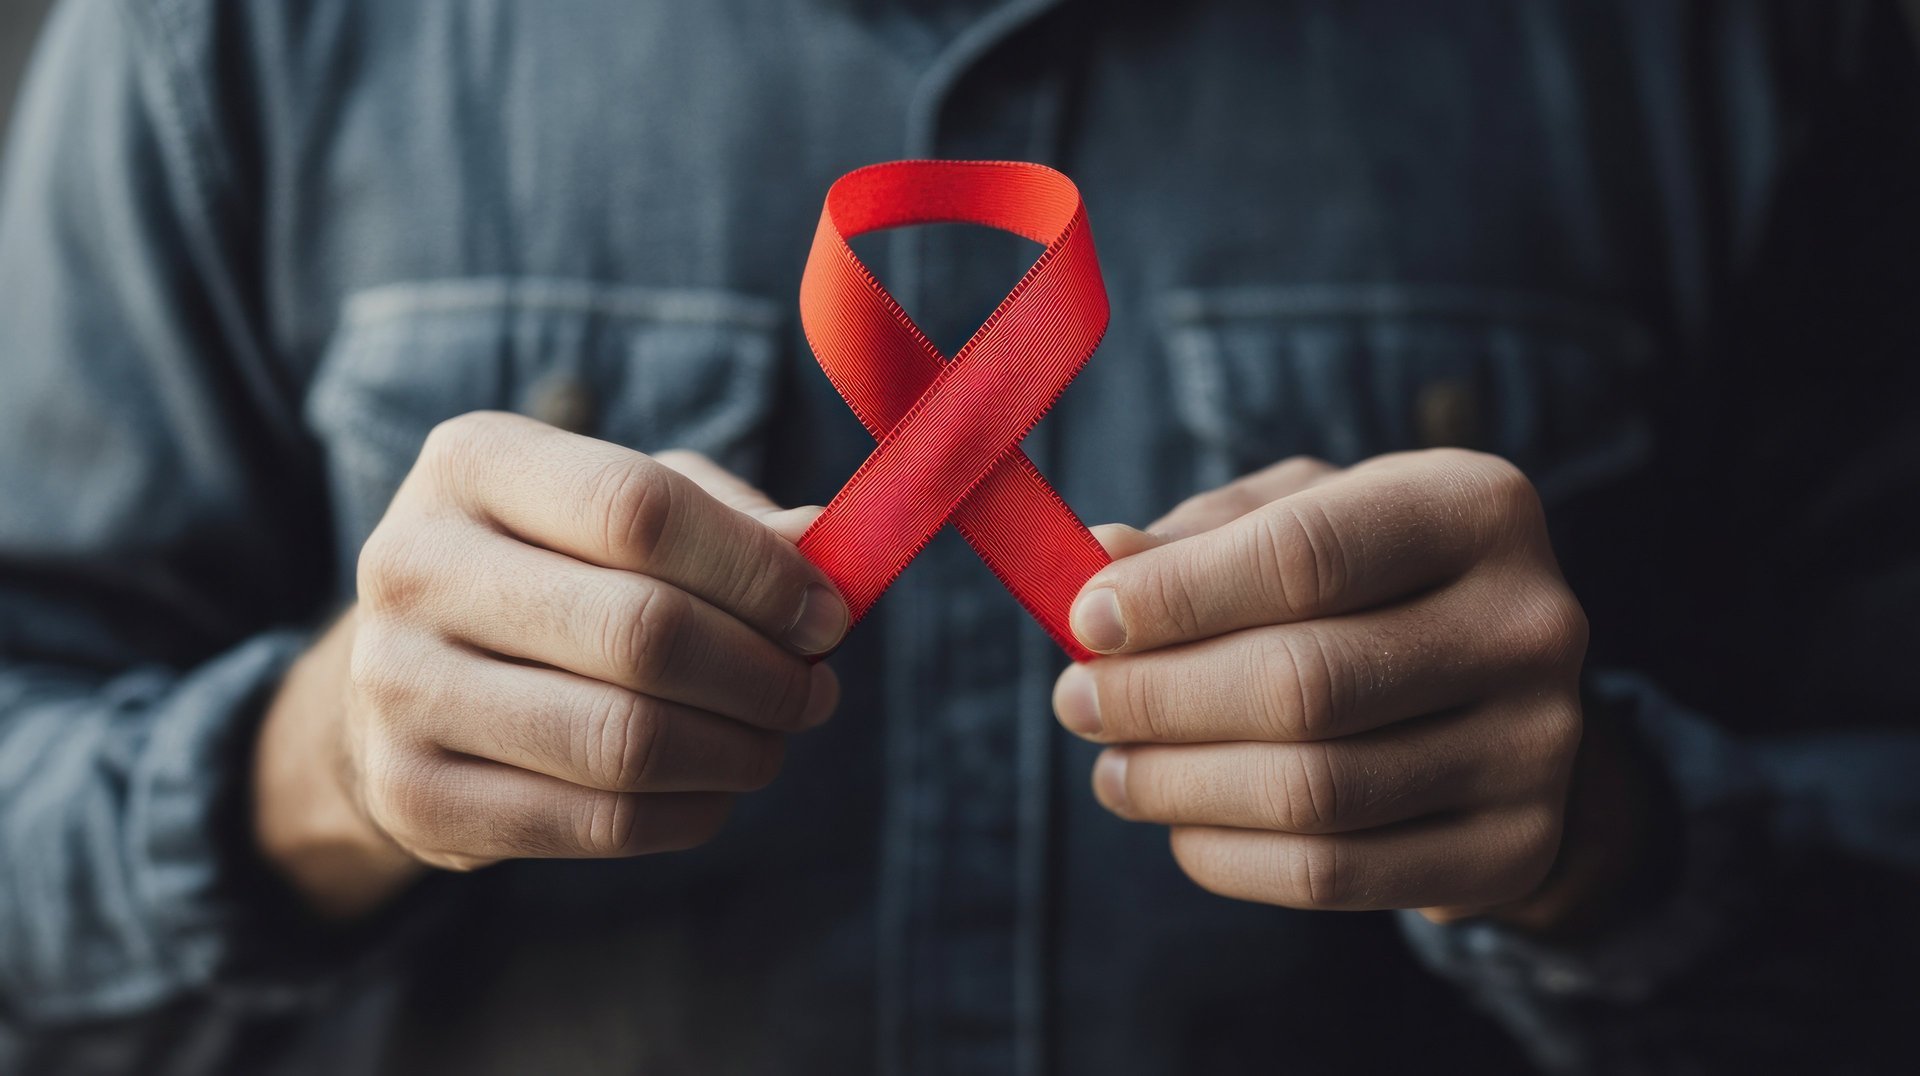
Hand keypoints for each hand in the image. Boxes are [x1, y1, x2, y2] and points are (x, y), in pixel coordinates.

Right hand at [254, 412, 847, 916]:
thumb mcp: (625, 506)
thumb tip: (820, 541)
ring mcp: (398, 687)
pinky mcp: (412, 795)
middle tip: (815, 690)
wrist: (411, 672)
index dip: (757, 570)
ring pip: (624, 740)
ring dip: (737, 750)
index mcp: (473, 462)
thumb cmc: (555, 567)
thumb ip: (725, 517)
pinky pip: (597, 821)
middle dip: (763, 673)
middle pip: (641, 631)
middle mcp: (412, 565)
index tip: (826, 613)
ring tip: (772, 739)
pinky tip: (715, 788)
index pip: (639, 508)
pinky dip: (689, 813)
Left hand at [1053, 451, 1587, 918]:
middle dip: (1158, 699)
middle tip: (1076, 702)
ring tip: (1114, 769)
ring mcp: (1539, 750)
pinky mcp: (1515, 850)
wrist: (1497, 683)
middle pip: (1303, 684)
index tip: (1086, 618)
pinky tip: (1180, 825)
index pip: (1301, 557)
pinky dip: (1228, 857)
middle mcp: (1530, 626)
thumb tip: (1096, 559)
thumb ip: (1200, 537)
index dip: (1175, 596)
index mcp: (1477, 509)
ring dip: (1178, 786)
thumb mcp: (1299, 515)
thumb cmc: (1369, 575)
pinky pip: (1335, 876)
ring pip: (1313, 792)